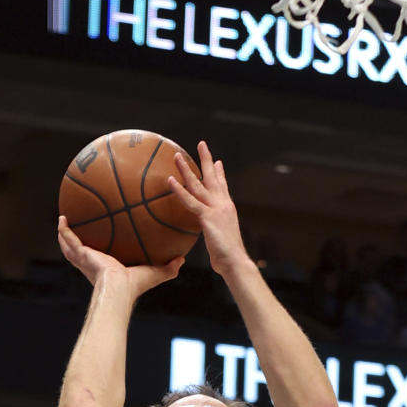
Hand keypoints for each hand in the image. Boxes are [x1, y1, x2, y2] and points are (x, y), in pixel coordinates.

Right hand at [57, 215, 183, 296]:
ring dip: (65, 235)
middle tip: (77, 228)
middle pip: (82, 251)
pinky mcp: (81, 254)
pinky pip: (68, 239)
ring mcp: (85, 259)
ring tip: (64, 220)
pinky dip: (63, 230)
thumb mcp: (155, 273)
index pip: (102, 257)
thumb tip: (182, 259)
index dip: (100, 250)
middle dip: (78, 241)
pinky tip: (62, 218)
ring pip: (70, 245)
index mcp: (107, 268)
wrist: (119, 288)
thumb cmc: (135, 285)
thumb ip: (168, 267)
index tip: (101, 239)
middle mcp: (93, 264)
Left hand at [168, 142, 246, 278]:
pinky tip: (170, 180)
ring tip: (176, 156)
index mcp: (227, 209)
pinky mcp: (207, 217)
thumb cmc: (229, 258)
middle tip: (202, 144)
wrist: (236, 262)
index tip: (218, 162)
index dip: (220, 174)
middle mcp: (223, 205)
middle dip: (207, 160)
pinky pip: (190, 201)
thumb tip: (215, 242)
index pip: (223, 187)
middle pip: (213, 178)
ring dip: (187, 169)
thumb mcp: (223, 240)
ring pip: (199, 184)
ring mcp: (216, 209)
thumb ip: (217, 235)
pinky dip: (179, 190)